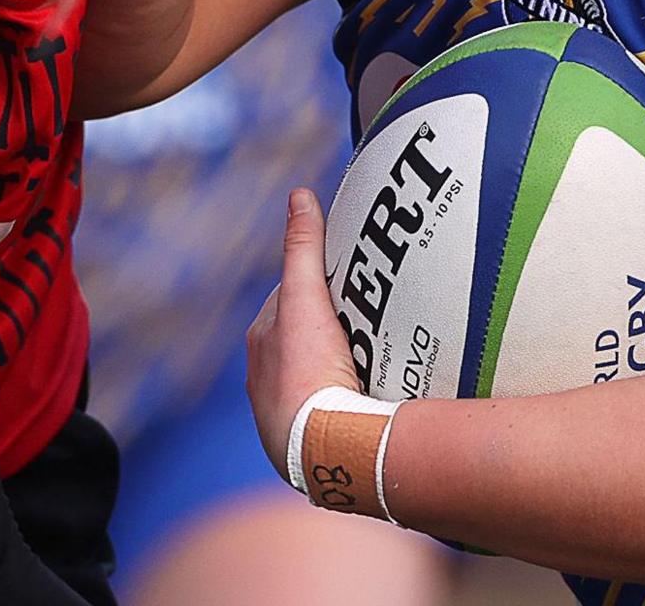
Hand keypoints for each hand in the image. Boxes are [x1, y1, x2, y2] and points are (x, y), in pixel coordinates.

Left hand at [246, 189, 363, 472]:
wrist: (318, 449)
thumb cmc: (305, 371)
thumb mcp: (305, 300)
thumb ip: (303, 249)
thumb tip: (300, 194)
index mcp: (262, 340)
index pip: (293, 296)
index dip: (322, 281)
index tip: (355, 276)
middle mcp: (267, 377)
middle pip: (308, 334)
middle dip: (335, 324)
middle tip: (376, 316)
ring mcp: (287, 410)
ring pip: (320, 372)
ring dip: (343, 363)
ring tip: (382, 356)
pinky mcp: (309, 439)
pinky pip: (333, 406)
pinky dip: (348, 397)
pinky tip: (373, 397)